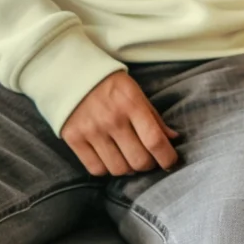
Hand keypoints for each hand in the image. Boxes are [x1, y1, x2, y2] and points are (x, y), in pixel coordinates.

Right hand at [61, 71, 179, 175]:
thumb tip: (173, 139)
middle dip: (148, 164)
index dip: (167, 158)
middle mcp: (112, 119)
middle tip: (147, 158)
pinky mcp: (74, 139)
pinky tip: (110, 157)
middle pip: (138, 160)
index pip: (154, 140)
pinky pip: (96, 169)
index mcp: (131, 104)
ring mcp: (91, 130)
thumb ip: (153, 117)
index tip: (170, 162)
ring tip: (127, 157)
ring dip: (128, 169)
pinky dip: (107, 169)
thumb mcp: (135, 92)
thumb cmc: (109, 84)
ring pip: (118, 169)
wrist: (71, 73)